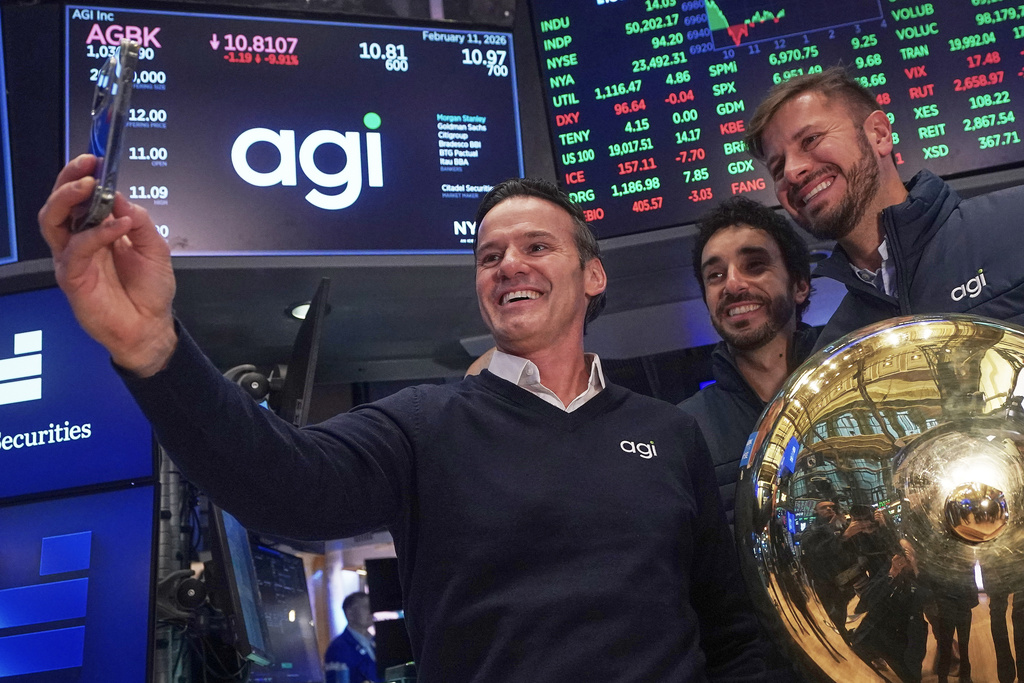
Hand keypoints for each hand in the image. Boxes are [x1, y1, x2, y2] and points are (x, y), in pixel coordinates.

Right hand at [38, 155, 177, 375]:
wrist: (151, 327)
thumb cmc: (150, 291)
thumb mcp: (155, 248)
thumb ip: (140, 221)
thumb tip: (120, 196)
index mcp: (98, 231)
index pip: (79, 198)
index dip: (83, 176)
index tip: (95, 160)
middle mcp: (80, 241)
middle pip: (58, 204)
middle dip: (69, 180)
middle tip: (87, 167)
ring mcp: (73, 258)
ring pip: (52, 221)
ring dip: (68, 199)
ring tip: (91, 187)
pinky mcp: (72, 277)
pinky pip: (77, 248)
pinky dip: (97, 233)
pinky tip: (118, 226)